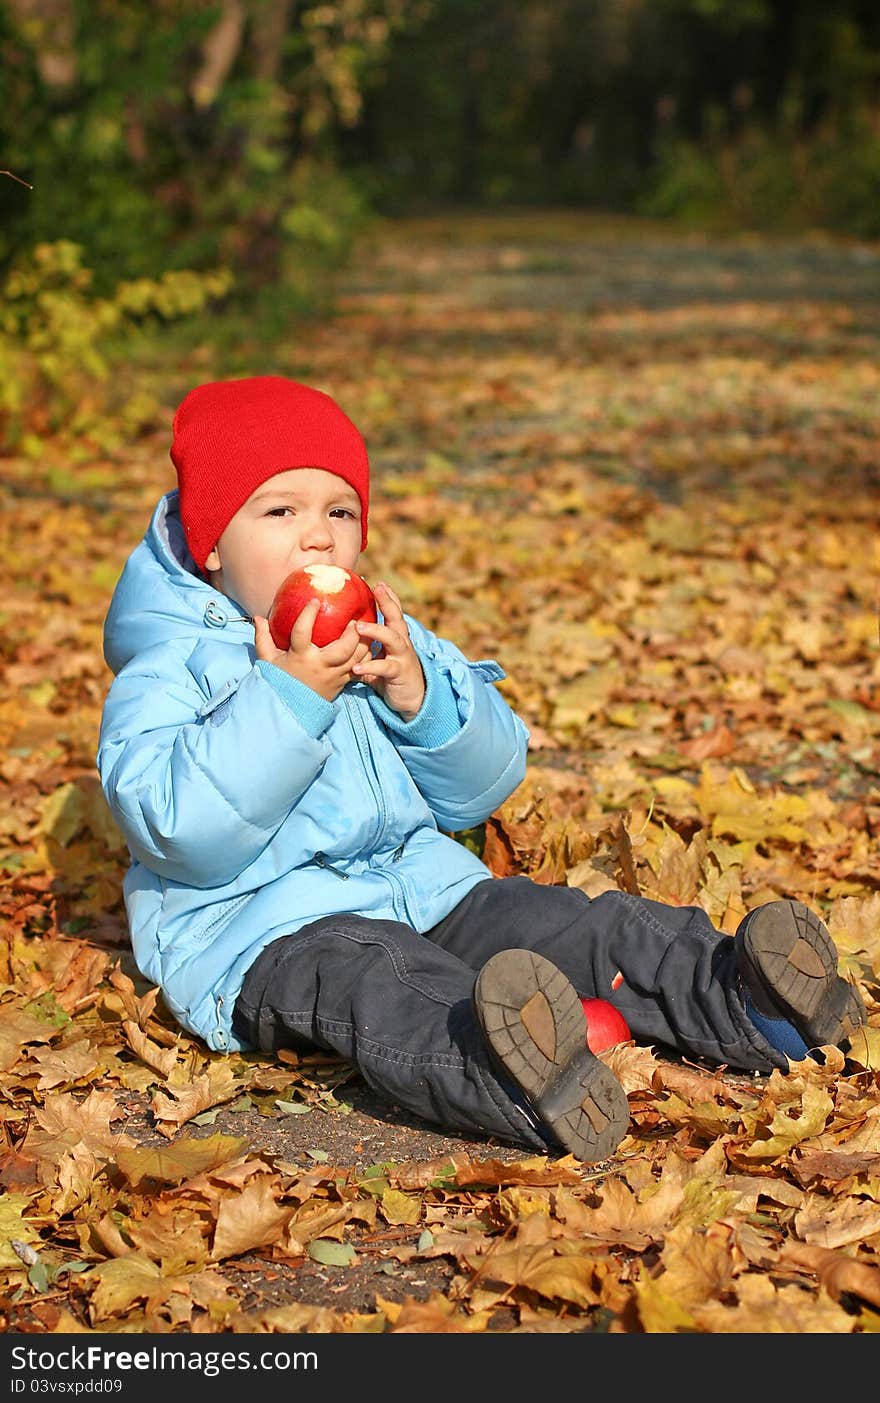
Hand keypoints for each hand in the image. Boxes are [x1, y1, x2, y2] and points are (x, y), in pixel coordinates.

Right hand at [254, 599, 371, 701]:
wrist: (288, 709)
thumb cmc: (278, 680)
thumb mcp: (266, 659)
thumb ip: (263, 637)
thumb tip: (258, 617)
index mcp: (300, 656)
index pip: (302, 632)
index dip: (308, 615)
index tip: (315, 601)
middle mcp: (319, 666)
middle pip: (342, 648)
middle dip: (352, 633)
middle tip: (354, 619)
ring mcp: (333, 676)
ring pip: (356, 659)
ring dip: (364, 643)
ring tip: (366, 629)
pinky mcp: (342, 683)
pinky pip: (359, 669)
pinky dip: (366, 657)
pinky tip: (368, 645)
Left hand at [351, 582, 425, 719]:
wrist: (412, 699)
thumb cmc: (390, 676)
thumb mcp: (378, 658)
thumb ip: (364, 648)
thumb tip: (339, 637)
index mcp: (397, 637)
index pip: (394, 612)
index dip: (388, 597)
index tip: (377, 582)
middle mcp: (402, 643)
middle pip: (397, 618)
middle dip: (388, 602)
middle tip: (377, 589)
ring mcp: (402, 657)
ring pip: (393, 639)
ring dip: (376, 631)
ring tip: (359, 627)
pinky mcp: (399, 673)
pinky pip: (385, 668)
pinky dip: (371, 667)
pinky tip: (356, 668)